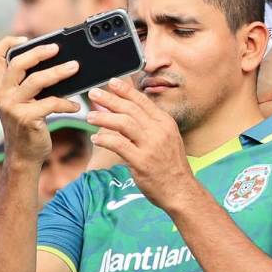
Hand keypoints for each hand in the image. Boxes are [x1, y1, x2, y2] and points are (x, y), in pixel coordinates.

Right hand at [0, 37, 81, 165]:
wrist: (24, 157)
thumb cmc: (28, 126)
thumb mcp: (24, 102)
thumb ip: (30, 84)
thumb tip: (59, 62)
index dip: (8, 42)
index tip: (26, 38)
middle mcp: (1, 95)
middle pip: (18, 63)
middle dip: (39, 52)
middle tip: (58, 48)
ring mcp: (12, 107)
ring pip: (36, 80)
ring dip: (59, 72)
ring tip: (76, 67)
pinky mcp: (26, 119)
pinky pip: (51, 103)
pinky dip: (67, 103)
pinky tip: (77, 106)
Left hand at [85, 78, 196, 210]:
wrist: (180, 190)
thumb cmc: (170, 165)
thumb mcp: (167, 138)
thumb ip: (149, 124)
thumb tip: (129, 110)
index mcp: (165, 122)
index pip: (142, 101)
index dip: (126, 90)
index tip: (112, 82)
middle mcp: (159, 131)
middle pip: (130, 109)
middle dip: (110, 99)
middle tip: (94, 92)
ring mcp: (151, 145)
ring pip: (123, 123)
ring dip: (104, 118)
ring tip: (90, 116)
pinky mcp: (141, 161)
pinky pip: (119, 144)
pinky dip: (105, 139)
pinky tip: (95, 138)